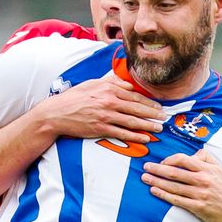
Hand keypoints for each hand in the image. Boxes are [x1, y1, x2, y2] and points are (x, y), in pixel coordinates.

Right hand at [38, 75, 165, 142]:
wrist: (57, 113)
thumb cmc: (74, 97)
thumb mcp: (92, 84)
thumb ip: (112, 83)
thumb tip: (128, 85)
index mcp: (108, 89)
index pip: (134, 95)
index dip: (149, 102)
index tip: (158, 107)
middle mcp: (109, 101)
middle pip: (137, 108)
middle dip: (153, 114)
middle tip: (164, 118)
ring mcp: (105, 116)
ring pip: (132, 121)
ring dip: (148, 126)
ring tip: (159, 129)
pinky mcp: (101, 128)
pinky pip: (122, 133)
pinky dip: (135, 136)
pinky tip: (145, 139)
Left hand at [141, 150, 221, 221]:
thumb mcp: (219, 169)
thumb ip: (205, 158)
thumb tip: (191, 153)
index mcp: (207, 169)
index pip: (184, 159)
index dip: (169, 159)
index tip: (160, 162)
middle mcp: (203, 180)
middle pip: (175, 172)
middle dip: (157, 169)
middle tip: (145, 167)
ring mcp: (200, 194)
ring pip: (173, 186)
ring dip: (157, 182)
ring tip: (145, 178)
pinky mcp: (198, 207)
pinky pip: (177, 200)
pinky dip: (164, 195)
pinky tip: (154, 191)